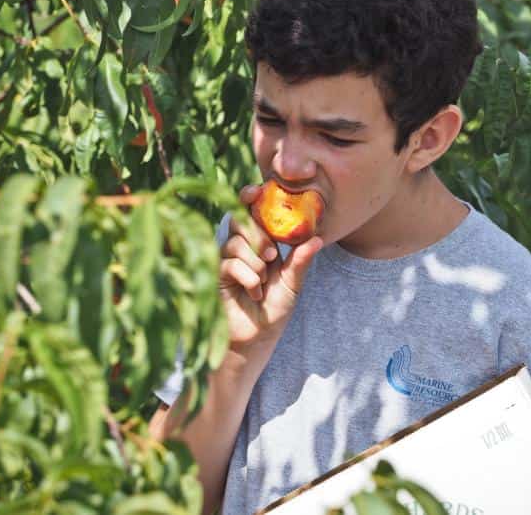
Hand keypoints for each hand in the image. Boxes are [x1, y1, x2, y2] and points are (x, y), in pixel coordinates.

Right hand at [218, 184, 322, 354]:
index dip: (250, 197)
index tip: (257, 191)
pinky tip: (254, 292)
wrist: (256, 339)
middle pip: (239, 220)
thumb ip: (300, 261)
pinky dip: (247, 277)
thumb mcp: (292, 283)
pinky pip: (229, 263)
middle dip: (257, 234)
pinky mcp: (213, 276)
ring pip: (235, 243)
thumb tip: (317, 238)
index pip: (250, 211)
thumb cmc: (273, 309)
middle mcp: (239, 246)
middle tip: (271, 254)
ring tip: (263, 280)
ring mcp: (224, 260)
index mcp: (258, 241)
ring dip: (255, 262)